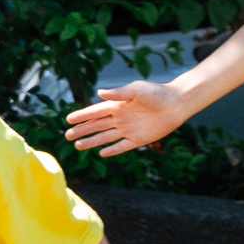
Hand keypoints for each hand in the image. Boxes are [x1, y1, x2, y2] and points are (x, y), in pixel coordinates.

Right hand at [66, 73, 188, 158]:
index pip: (95, 112)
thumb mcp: (136, 90)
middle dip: (82, 130)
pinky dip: (112, 150)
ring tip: (78, 146)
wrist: (176, 104)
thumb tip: (99, 93)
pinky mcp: (138, 139)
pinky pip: (122, 146)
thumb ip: (118, 93)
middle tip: (67, 135)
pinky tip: (102, 153)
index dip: (81, 116)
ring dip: (91, 141)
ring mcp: (128, 129)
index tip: (68, 119)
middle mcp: (120, 118)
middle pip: (96, 126)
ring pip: (105, 137)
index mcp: (118, 105)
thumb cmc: (157, 93)